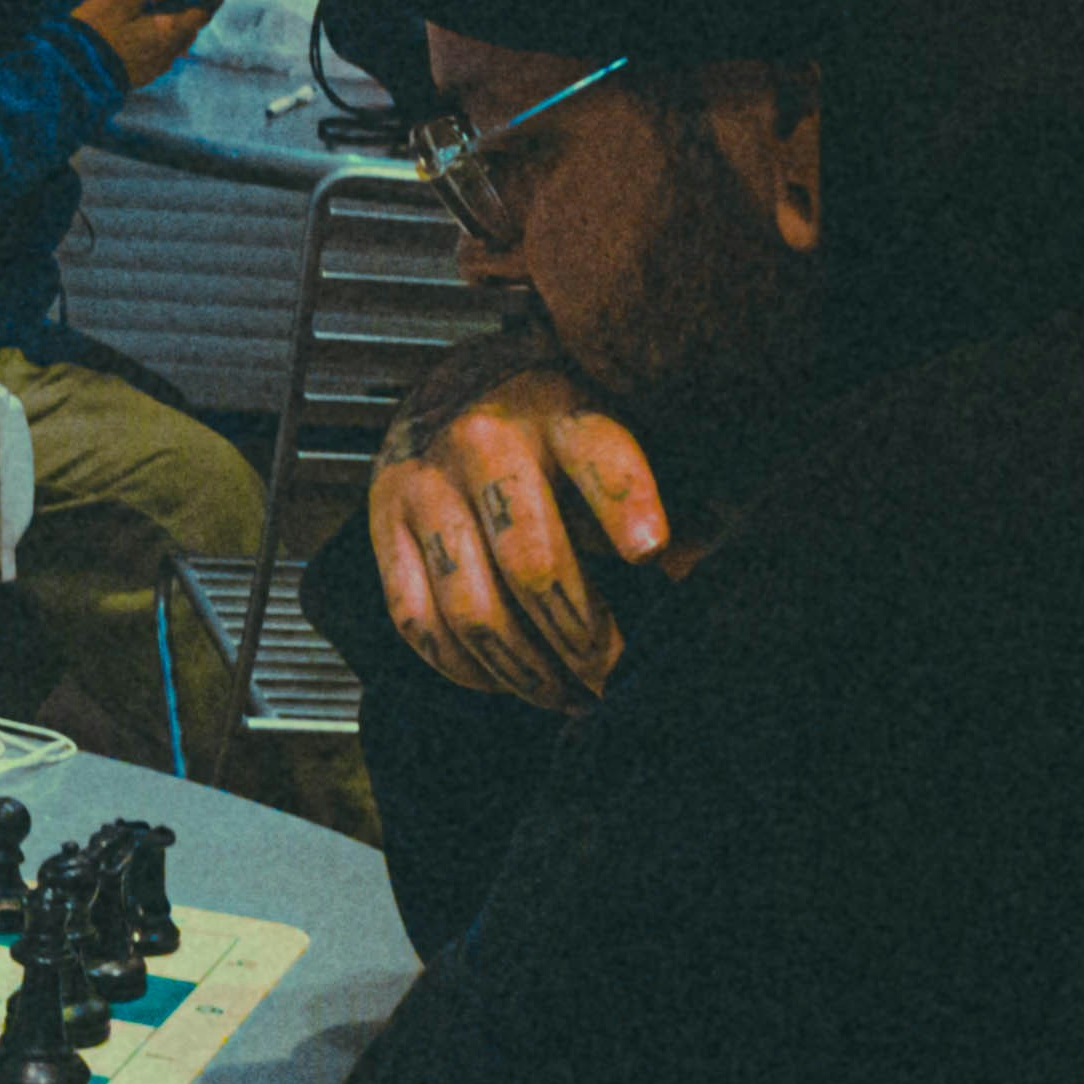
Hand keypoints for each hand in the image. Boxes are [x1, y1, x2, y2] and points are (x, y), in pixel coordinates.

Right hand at [71, 0, 216, 92]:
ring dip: (172, 18)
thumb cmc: (93, 34)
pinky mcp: (140, 74)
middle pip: (190, 23)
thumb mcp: (123, 0)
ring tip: (154, 1)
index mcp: (170, 33)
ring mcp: (155, 66)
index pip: (205, 8)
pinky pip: (158, 49)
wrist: (67, 75)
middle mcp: (169, 53)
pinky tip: (138, 25)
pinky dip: (157, 33)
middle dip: (190, 2)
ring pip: (174, 37)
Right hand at [366, 362, 668, 711]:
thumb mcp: (613, 437)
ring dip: (526, 670)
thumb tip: (699, 580)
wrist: (450, 387)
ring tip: (566, 695)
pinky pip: (418, 621)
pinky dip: (464, 667)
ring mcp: (426, 488)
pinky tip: (503, 678)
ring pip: (473, 608)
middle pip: (532, 561)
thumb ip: (655, 504)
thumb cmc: (550, 428)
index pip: (595, 454)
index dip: (623, 502)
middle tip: (614, 679)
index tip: (650, 551)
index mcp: (559, 413)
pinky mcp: (384, 527)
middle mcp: (485, 444)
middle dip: (583, 637)